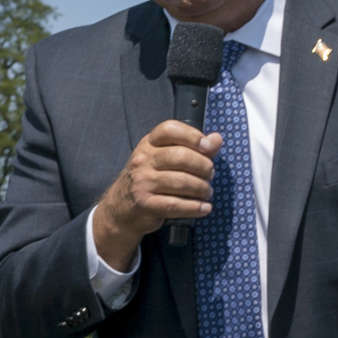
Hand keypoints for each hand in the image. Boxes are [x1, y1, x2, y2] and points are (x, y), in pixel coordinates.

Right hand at [90, 120, 220, 266]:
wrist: (120, 208)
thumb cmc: (150, 179)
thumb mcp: (166, 158)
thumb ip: (194, 148)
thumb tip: (216, 139)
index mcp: (149, 144)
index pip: (170, 129)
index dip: (193, 136)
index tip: (208, 147)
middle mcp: (143, 160)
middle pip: (181, 156)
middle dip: (204, 167)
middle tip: (210, 175)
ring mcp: (142, 181)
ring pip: (182, 182)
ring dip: (202, 189)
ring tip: (207, 192)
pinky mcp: (144, 203)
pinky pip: (176, 204)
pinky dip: (195, 207)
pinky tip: (204, 208)